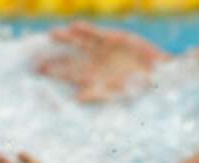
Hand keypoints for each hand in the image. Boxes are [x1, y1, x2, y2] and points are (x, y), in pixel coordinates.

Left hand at [37, 22, 169, 102]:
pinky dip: (86, 31)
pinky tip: (74, 27)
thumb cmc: (140, 89)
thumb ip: (96, 94)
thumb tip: (77, 98)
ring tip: (52, 34)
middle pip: (69, 58)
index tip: (37, 71)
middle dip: (54, 55)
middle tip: (36, 51)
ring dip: (66, 38)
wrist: (161, 75)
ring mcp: (103, 50)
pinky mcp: (114, 38)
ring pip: (79, 43)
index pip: (68, 75)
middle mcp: (94, 63)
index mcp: (93, 78)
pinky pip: (96, 33)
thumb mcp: (117, 94)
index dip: (53, 72)